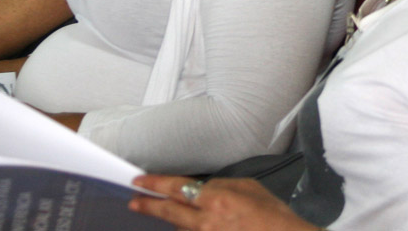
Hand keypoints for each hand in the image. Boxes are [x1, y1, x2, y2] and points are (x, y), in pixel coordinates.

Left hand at [129, 176, 317, 230]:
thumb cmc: (273, 217)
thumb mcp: (247, 187)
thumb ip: (220, 186)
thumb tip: (203, 188)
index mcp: (216, 199)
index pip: (175, 188)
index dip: (154, 184)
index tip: (139, 182)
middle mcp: (207, 222)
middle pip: (168, 212)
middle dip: (148, 206)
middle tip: (133, 201)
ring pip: (180, 228)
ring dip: (173, 221)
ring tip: (163, 212)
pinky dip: (190, 230)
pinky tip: (190, 225)